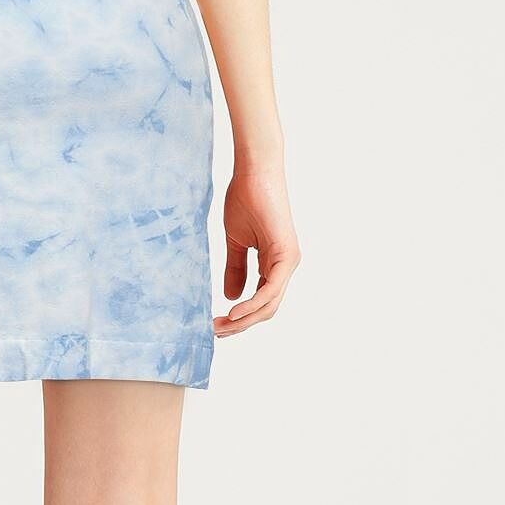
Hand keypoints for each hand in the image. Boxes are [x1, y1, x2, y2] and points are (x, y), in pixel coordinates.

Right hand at [215, 166, 299, 335]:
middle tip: (215, 331)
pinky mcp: (286, 255)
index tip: (216, 324)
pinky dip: (253, 304)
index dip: (240, 317)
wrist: (254, 173)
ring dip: (244, 320)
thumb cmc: (246, 199)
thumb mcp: (236, 242)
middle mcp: (286, 266)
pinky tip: (235, 312)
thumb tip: (231, 297)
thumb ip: (236, 269)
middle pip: (266, 309)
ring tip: (220, 326)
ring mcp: (289, 262)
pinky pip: (271, 290)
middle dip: (240, 325)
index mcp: (275, 263)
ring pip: (269, 305)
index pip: (261, 301)